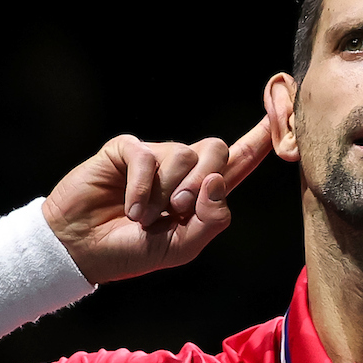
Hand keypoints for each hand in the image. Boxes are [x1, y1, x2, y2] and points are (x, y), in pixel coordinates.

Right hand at [43, 117, 274, 285]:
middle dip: (204, 180)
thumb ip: (210, 221)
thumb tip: (218, 182)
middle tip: (178, 208)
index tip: (280, 111)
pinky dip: (141, 188)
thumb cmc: (131, 251)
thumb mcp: (181, 248)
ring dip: (166, 192)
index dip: (260, 138)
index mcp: (201, 194)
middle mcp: (182, 169)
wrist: (82, 249)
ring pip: (183, 154)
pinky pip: (148, 155)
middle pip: (216, 149)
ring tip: (144, 216)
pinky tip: (130, 208)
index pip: (239, 161)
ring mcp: (155, 157)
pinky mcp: (127, 150)